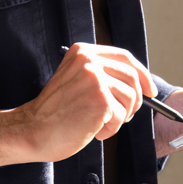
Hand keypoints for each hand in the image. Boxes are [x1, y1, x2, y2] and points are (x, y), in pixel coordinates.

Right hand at [17, 43, 157, 160]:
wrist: (33, 130)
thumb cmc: (55, 112)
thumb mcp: (76, 81)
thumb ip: (100, 74)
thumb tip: (138, 83)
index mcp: (82, 51)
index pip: (124, 56)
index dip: (142, 74)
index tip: (150, 90)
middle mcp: (89, 59)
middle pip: (133, 76)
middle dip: (136, 100)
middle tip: (124, 116)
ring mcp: (94, 77)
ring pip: (131, 97)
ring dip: (120, 117)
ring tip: (99, 124)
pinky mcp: (100, 98)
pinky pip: (121, 115)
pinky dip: (111, 129)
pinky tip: (93, 131)